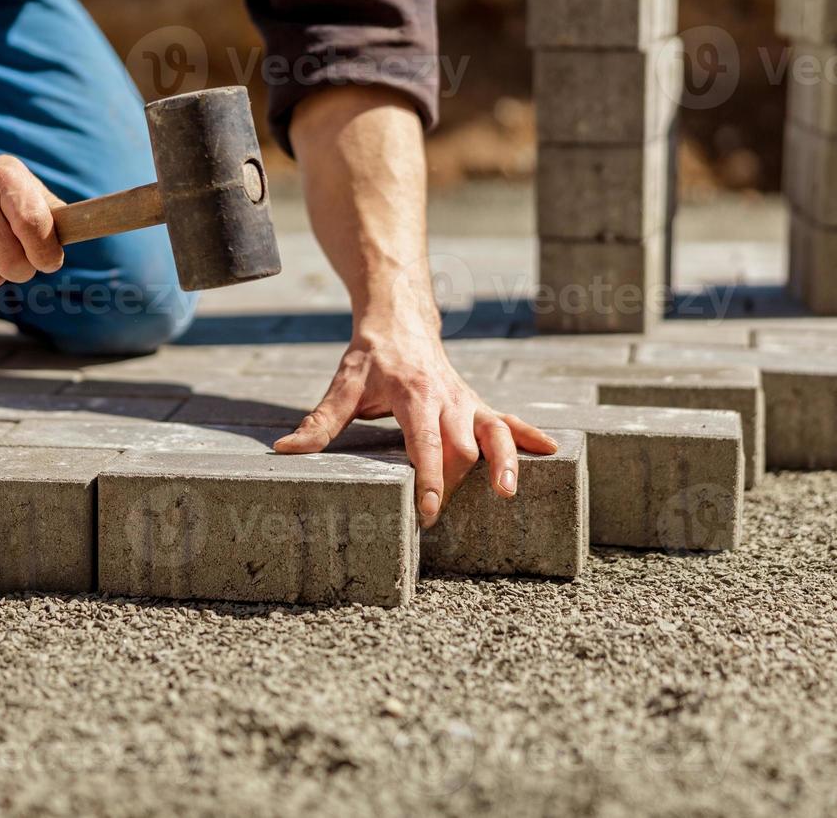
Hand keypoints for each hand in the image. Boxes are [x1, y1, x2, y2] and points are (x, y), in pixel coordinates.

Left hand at [273, 331, 558, 529]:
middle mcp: (447, 398)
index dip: (430, 479)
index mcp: (414, 395)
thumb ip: (320, 421)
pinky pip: (507, 420)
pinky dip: (528, 435)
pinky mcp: (476, 403)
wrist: (401, 318)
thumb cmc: (371, 356)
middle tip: (445, 517)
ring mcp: (466, 400)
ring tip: (508, 493)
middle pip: (462, 445)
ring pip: (495, 432)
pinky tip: (551, 451)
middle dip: (459, 482)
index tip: (428, 512)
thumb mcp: (344, 384)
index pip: (426, 443)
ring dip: (506, 462)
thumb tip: (286, 451)